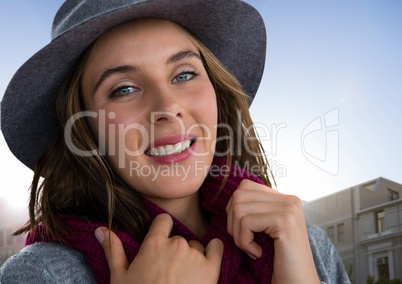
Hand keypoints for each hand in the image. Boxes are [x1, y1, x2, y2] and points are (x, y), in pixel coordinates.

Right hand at [95, 213, 223, 283]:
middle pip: (179, 238)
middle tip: (169, 272)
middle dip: (175, 251)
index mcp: (153, 243)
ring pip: (196, 246)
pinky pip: (217, 247)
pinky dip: (214, 251)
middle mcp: (176, 244)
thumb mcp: (119, 277)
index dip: (162, 230)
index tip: (161, 242)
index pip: (163, 220)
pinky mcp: (211, 269)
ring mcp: (195, 255)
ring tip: (184, 278)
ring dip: (192, 256)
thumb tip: (101, 229)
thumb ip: (113, 249)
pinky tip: (206, 264)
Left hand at [226, 180, 319, 283]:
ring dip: (238, 235)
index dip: (234, 209)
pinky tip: (258, 253)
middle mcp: (289, 199)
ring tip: (252, 249)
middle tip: (246, 242)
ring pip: (239, 209)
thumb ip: (254, 209)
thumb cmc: (277, 261)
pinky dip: (245, 242)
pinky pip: (246, 223)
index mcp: (285, 198)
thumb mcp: (265, 229)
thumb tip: (231, 198)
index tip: (244, 231)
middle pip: (239, 195)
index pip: (245, 186)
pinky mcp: (285, 221)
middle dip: (232, 222)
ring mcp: (289, 208)